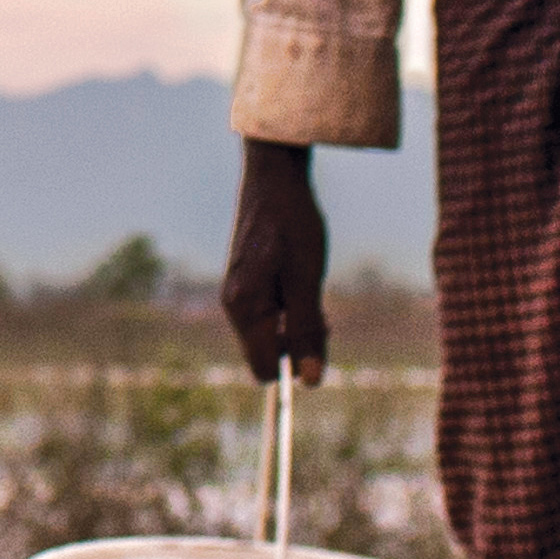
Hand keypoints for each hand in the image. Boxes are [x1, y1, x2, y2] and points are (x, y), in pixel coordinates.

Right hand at [224, 142, 332, 382]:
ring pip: (270, 333)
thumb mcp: (307, 279)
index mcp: (244, 307)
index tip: (320, 343)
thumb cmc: (292, 224)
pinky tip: (303, 284)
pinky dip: (289, 310)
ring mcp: (237, 293)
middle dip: (299, 344)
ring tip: (315, 294)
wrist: (275, 177)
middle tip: (325, 315)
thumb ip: (307, 330)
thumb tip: (310, 381)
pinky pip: (267, 314)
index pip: (264, 368)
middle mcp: (233, 304)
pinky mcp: (246, 282)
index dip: (295, 366)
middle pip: (267, 353)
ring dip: (296, 325)